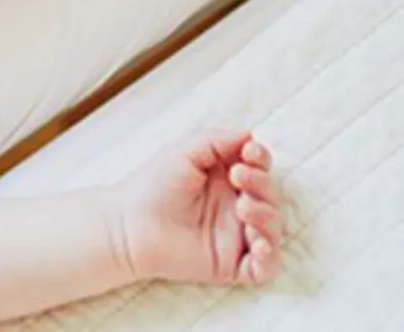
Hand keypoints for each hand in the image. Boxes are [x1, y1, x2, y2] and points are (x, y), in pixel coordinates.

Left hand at [113, 130, 284, 286]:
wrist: (129, 225)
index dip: (261, 159)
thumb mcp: (184, 152)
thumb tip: (251, 136)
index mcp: (225, 178)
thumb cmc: (152, 186)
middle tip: (238, 177)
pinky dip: (270, 258)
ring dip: (268, 216)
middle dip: (262, 184)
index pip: (259, 168)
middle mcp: (234, 206)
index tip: (250, 154)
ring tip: (244, 208)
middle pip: (270, 195)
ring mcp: (234, 236)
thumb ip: (218, 140)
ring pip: (273, 229)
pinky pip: (265, 268)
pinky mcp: (231, 265)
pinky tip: (259, 245)